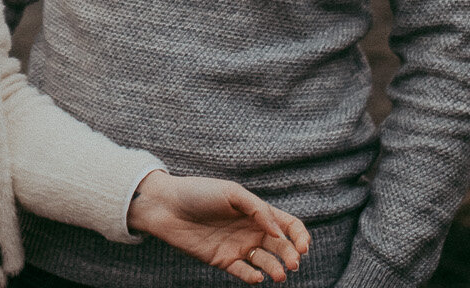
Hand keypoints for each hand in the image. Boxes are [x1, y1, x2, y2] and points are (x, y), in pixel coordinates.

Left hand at [127, 171, 311, 283]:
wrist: (167, 206)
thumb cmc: (199, 193)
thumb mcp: (231, 193)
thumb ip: (258, 210)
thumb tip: (278, 232)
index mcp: (257, 212)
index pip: (288, 225)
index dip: (300, 236)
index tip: (303, 246)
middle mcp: (251, 230)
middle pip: (281, 246)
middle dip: (291, 256)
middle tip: (292, 263)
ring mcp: (238, 246)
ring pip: (266, 262)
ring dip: (275, 269)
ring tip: (278, 274)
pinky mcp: (224, 260)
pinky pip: (243, 272)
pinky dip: (253, 276)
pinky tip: (256, 277)